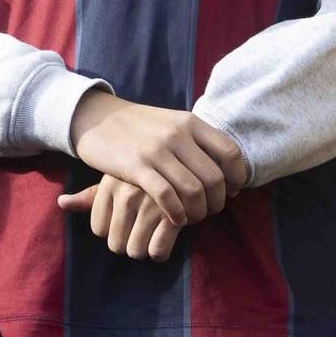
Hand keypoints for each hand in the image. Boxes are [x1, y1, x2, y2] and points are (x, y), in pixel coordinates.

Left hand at [58, 174, 183, 260]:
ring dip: (146, 248)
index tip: (129, 219)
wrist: (189, 164)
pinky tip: (169, 235)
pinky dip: (162, 251)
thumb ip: (91, 195)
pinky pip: (157, 252)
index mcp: (111, 183)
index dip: (114, 230)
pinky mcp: (173, 215)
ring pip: (136, 251)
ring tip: (156, 231)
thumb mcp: (118, 179)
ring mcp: (150, 203)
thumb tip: (61, 202)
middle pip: (116, 245)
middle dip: (130, 242)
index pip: (98, 229)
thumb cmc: (147, 177)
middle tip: (144, 229)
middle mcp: (128, 192)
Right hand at [69, 91, 246, 227]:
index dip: (237, 178)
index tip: (231, 191)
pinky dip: (176, 213)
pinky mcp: (136, 166)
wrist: (98, 117)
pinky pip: (166, 196)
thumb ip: (199, 141)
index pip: (231, 153)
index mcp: (191, 122)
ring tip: (191, 217)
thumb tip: (228, 171)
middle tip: (208, 211)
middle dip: (216, 203)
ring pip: (193, 191)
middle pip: (214, 178)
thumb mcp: (173, 123)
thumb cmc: (140, 126)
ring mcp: (157, 150)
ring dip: (197, 212)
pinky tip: (175, 219)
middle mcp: (178, 134)